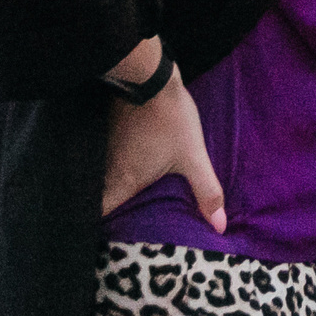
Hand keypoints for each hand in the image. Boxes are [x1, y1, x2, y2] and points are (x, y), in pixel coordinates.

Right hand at [100, 65, 224, 230]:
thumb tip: (219, 226)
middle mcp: (107, 168)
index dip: (96, 229)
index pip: (98, 214)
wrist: (151, 76)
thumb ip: (205, 192)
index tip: (103, 239)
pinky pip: (103, 155)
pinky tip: (123, 164)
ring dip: (106, 186)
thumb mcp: (193, 157)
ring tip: (120, 198)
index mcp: (124, 180)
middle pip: (98, 197)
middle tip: (116, 222)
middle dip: (104, 210)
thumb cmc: (171, 119)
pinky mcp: (105, 130)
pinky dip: (110, 164)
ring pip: (100, 176)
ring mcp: (103, 147)